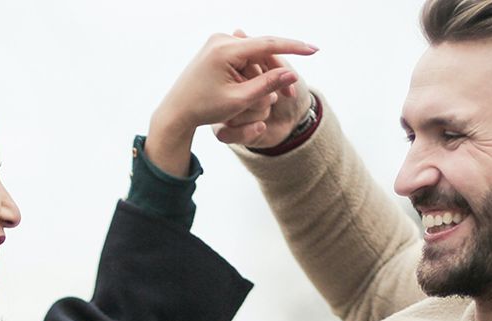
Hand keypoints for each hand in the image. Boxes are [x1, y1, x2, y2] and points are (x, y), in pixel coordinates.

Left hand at [209, 29, 315, 149]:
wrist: (176, 110)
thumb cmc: (205, 108)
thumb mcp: (239, 100)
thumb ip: (266, 85)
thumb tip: (291, 74)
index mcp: (225, 50)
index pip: (267, 44)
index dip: (293, 48)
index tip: (314, 50)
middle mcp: (221, 40)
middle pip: (262, 49)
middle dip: (278, 70)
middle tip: (293, 93)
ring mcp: (217, 42)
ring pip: (254, 54)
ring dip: (266, 73)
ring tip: (275, 97)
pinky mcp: (217, 49)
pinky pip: (244, 56)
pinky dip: (254, 71)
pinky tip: (261, 87)